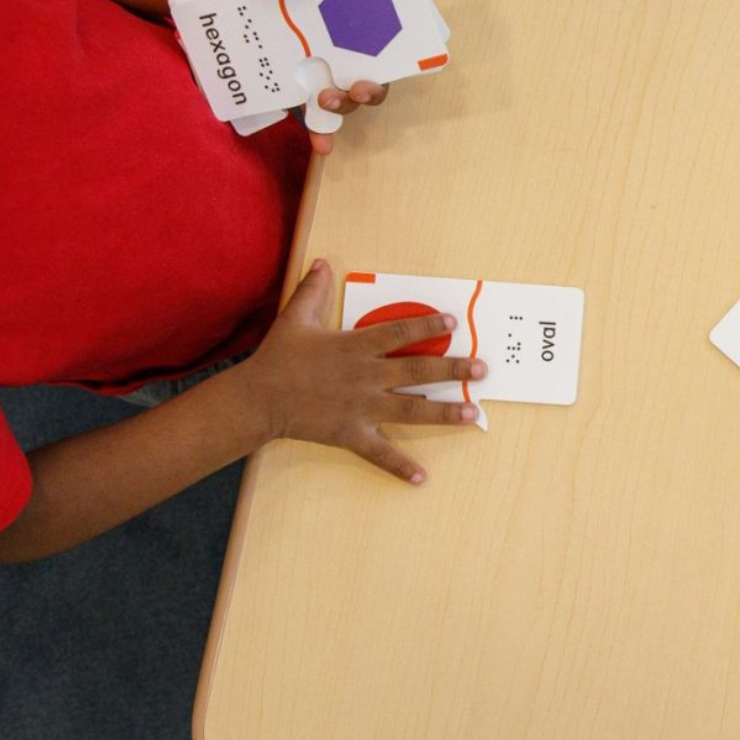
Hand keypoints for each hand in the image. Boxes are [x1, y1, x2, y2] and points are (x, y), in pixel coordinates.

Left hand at [219, 0, 388, 154]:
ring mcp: (316, 75)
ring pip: (343, 101)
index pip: (380, 48)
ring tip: (323, 102)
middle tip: (352, 89)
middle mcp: (339, 54)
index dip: (390, 63)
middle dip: (367, 92)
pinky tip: (322, 146)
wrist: (227, 0)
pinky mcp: (293, 89)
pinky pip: (312, 117)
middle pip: (366, 82)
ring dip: (341, 109)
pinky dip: (320, 133)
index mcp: (346, 25)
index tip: (375, 72)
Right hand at [236, 259, 485, 483]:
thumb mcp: (295, 319)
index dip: (427, 326)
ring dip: (444, 412)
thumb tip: (322, 262)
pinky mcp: (351, 433)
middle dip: (452, 368)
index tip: (453, 323)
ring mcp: (361, 407)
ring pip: (410, 410)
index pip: (399, 332)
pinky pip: (380, 452)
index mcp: (355, 347)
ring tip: (472, 413)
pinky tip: (422, 477)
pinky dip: (400, 466)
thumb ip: (312, 291)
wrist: (257, 399)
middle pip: (417, 370)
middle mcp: (365, 377)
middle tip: (482, 369)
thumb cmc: (278, 358)